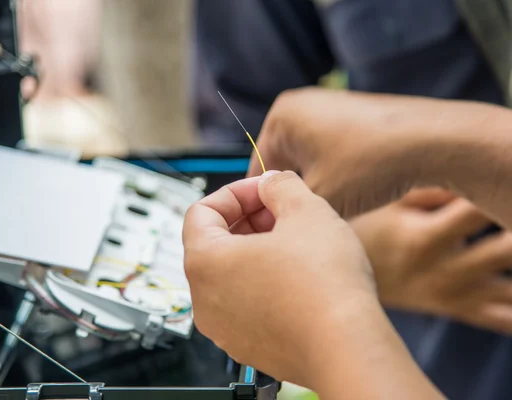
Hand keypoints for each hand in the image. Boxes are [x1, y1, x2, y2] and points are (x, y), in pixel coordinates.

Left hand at [182, 171, 442, 398]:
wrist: (348, 348)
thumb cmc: (324, 285)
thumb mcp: (305, 210)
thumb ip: (280, 186)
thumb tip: (272, 183)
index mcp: (204, 261)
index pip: (201, 212)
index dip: (236, 192)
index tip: (264, 190)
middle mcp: (204, 299)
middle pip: (215, 243)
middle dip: (249, 220)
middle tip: (283, 212)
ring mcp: (224, 327)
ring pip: (232, 275)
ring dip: (258, 251)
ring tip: (297, 243)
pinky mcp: (247, 346)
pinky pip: (246, 304)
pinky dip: (264, 283)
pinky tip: (300, 277)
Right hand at [247, 87, 501, 218]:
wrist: (433, 140)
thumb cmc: (371, 165)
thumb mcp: (319, 197)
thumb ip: (287, 207)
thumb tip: (278, 216)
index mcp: (280, 118)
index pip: (258, 172)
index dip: (266, 206)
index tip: (280, 231)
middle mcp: (299, 105)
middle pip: (282, 164)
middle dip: (294, 193)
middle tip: (309, 222)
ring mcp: (327, 106)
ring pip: (307, 160)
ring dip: (316, 185)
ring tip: (336, 206)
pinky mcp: (351, 113)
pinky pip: (328, 150)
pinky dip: (335, 172)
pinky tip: (354, 189)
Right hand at [351, 188, 511, 333]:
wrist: (337, 285)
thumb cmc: (361, 234)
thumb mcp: (385, 207)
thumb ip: (429, 192)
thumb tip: (473, 175)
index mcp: (424, 238)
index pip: (478, 210)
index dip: (504, 188)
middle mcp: (445, 270)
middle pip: (509, 250)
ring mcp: (454, 293)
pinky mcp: (457, 308)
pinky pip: (501, 318)